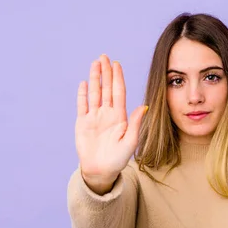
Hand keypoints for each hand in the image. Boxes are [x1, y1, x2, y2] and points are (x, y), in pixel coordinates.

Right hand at [75, 54, 147, 190]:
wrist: (101, 171)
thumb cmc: (118, 159)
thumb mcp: (130, 141)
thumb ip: (136, 123)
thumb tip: (145, 106)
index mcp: (120, 117)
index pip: (119, 92)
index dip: (118, 78)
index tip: (117, 64)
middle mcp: (107, 114)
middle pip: (107, 89)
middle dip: (106, 73)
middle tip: (104, 56)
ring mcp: (94, 117)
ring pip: (95, 93)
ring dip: (95, 78)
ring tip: (95, 63)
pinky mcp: (82, 123)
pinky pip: (82, 105)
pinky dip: (83, 94)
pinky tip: (85, 83)